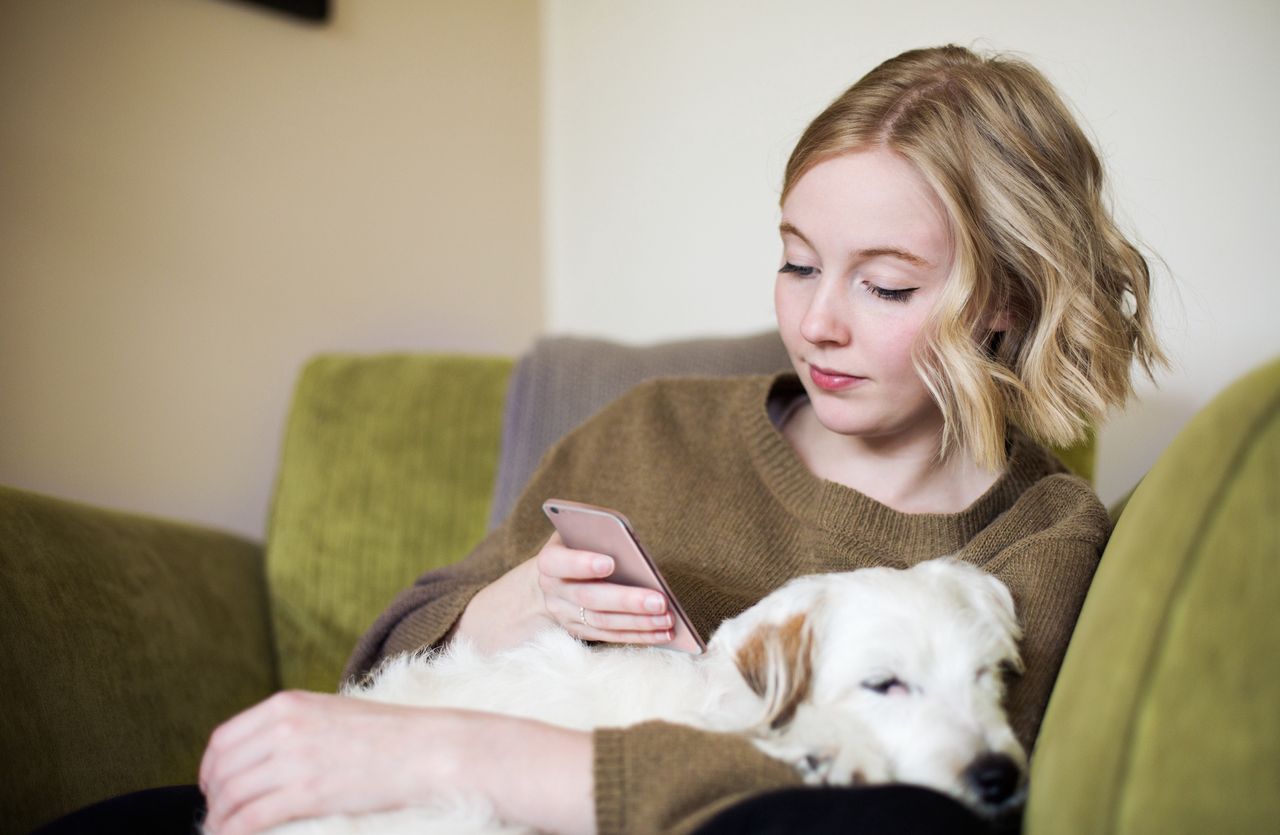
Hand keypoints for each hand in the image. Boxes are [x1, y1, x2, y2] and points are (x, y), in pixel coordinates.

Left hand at [199, 691, 595, 834]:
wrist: (430, 749)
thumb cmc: (389, 736)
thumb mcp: (333, 713)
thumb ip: (296, 725)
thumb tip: (265, 750)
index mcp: (289, 704)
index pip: (224, 738)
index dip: (212, 769)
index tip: (215, 788)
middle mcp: (285, 726)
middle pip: (222, 768)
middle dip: (213, 797)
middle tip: (219, 816)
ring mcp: (295, 758)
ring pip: (232, 795)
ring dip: (220, 820)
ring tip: (226, 832)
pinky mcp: (308, 791)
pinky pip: (250, 817)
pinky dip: (233, 832)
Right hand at [534, 531, 674, 644]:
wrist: (554, 578)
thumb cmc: (576, 547)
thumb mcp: (579, 534)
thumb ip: (596, 537)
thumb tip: (631, 546)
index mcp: (550, 561)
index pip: (559, 562)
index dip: (582, 564)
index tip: (610, 563)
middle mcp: (554, 591)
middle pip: (589, 598)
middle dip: (627, 601)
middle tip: (659, 601)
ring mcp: (566, 615)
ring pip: (603, 621)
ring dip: (638, 622)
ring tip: (667, 618)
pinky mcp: (580, 632)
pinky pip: (611, 636)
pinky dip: (639, 635)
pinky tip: (663, 633)